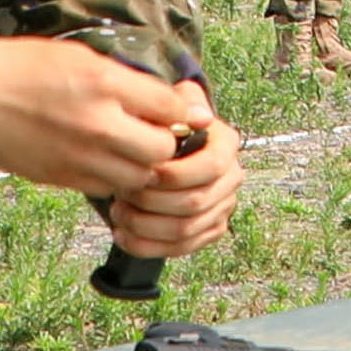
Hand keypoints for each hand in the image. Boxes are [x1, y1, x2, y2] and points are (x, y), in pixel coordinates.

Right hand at [0, 35, 225, 229]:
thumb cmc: (26, 67)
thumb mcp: (83, 58)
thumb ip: (132, 83)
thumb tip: (180, 102)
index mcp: (105, 84)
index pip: (171, 108)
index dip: (182, 112)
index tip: (178, 112)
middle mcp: (97, 124)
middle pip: (162, 150)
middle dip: (165, 144)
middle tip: (154, 133)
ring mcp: (79, 156)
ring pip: (137, 177)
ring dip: (141, 166)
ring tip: (128, 150)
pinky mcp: (61, 178)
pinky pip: (105, 188)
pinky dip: (112, 178)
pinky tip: (100, 160)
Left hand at [108, 100, 242, 262]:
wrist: (173, 146)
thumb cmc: (169, 125)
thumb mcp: (174, 102)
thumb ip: (182, 102)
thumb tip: (200, 115)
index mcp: (225, 146)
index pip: (208, 168)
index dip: (172, 175)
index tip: (142, 172)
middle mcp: (230, 178)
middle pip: (194, 203)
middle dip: (152, 202)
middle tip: (122, 194)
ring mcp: (222, 207)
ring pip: (185, 230)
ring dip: (146, 226)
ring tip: (119, 213)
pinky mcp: (209, 231)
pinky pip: (181, 248)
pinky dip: (147, 246)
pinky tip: (124, 235)